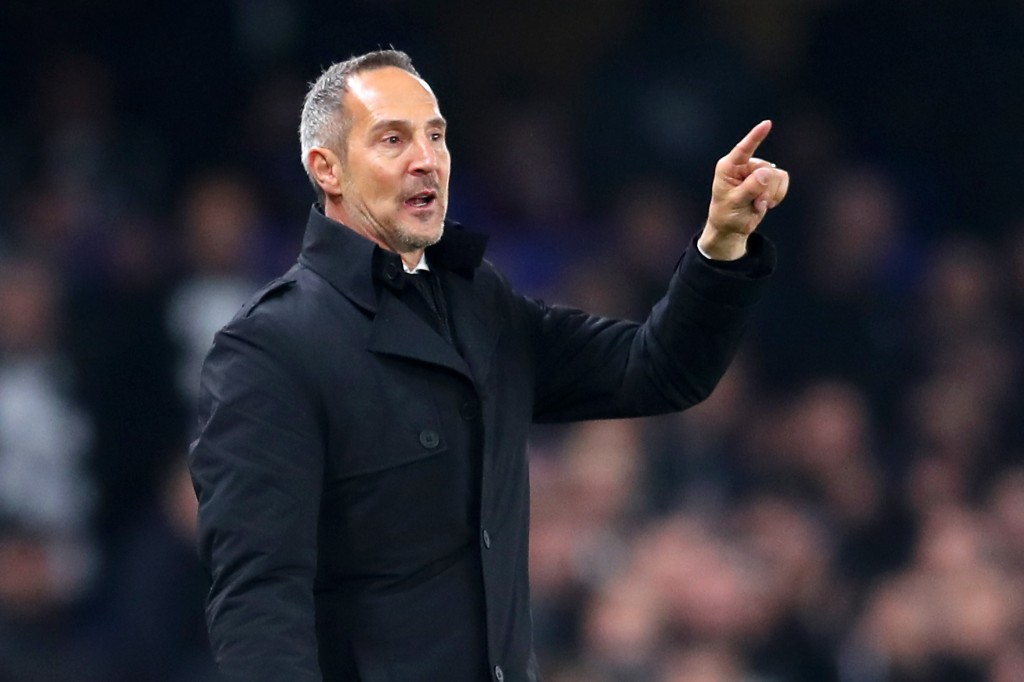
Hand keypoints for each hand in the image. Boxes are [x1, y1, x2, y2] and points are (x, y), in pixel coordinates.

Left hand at [699, 120, 789, 260]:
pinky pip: (783, 181)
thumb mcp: (735, 203)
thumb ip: (751, 187)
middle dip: (765, 190)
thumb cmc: (726, 215)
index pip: (743, 149)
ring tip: (757, 205)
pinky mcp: (768, 180)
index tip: (767, 124)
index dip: (756, 136)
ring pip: (777, 176)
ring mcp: (757, 172)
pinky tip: (765, 203)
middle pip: (767, 169)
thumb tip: (768, 171)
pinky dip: (778, 195)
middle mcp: (743, 166)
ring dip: (770, 195)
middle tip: (754, 204)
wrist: (732, 228)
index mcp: (729, 167)